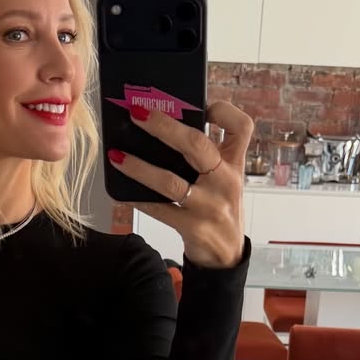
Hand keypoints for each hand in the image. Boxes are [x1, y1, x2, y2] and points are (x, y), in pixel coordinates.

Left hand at [108, 100, 250, 269]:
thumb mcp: (224, 179)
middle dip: (164, 126)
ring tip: (117, 155)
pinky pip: (159, 209)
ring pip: (170, 182)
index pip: (242, 127)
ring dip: (139, 167)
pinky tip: (122, 190)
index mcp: (234, 164)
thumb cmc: (219, 207)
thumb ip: (207, 155)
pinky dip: (138, 198)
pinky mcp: (193, 227)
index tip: (203, 105)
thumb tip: (165, 125)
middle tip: (137, 113)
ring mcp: (209, 206)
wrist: (227, 254)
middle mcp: (225, 181)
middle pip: (197, 145)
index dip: (223, 111)